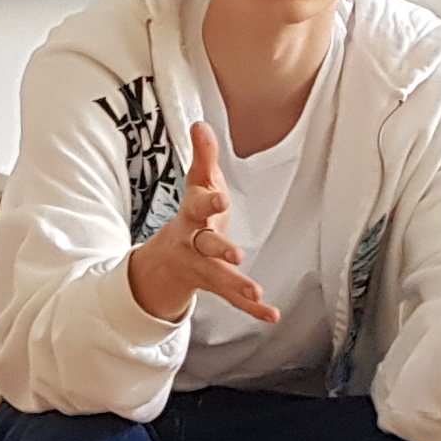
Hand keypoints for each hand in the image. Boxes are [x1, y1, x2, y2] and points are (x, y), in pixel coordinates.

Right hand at [122, 121, 281, 325]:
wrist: (168, 261)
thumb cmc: (192, 215)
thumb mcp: (197, 185)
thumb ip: (203, 157)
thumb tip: (201, 124)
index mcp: (192, 216)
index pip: (198, 206)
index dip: (209, 202)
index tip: (220, 198)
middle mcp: (194, 244)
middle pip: (205, 245)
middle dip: (219, 248)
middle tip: (236, 254)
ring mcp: (203, 268)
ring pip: (218, 277)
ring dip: (236, 285)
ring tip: (256, 292)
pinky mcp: (216, 285)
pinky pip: (233, 300)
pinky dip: (252, 310)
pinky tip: (272, 315)